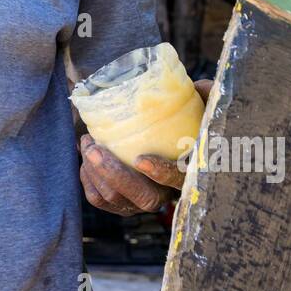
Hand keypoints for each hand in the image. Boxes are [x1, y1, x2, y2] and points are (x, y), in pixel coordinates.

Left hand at [79, 80, 212, 217]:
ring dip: (95, 170)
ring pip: (115, 197)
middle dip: (114, 174)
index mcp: (186, 173)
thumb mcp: (196, 113)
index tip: (141, 159)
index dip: (162, 172)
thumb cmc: (180, 127)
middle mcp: (165, 194)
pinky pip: (99, 199)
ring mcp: (141, 203)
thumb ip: (205, 100)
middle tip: (93, 148)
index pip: (178, 179)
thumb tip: (204, 85)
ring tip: (87, 142)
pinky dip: (88, 178)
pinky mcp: (120, 205)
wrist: (157, 146)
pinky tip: (86, 155)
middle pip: (142, 196)